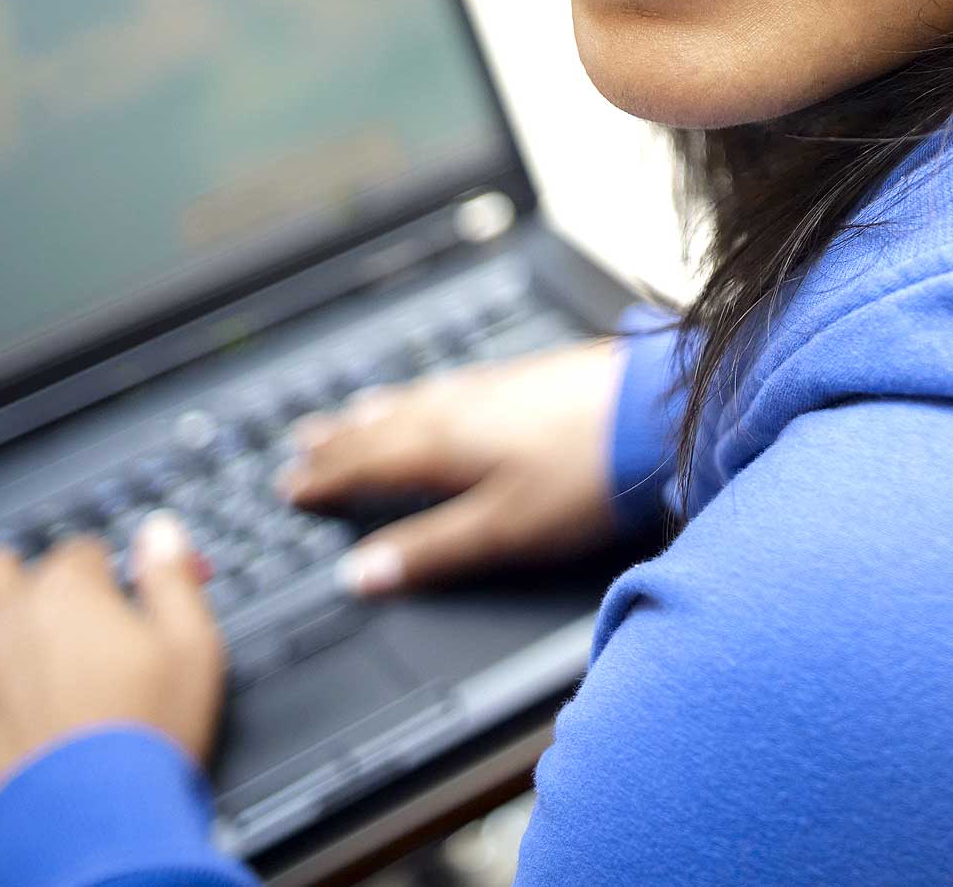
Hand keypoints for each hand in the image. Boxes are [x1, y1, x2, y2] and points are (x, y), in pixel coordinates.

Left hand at [0, 518, 221, 855]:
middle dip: (11, 581)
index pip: (76, 553)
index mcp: (65, 595)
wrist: (87, 834)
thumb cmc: (141, 745)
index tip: (104, 597)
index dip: (94, 575)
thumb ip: (171, 583)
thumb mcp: (192, 651)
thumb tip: (159, 535)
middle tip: (35, 614)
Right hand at [281, 340, 626, 596]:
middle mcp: (464, 406)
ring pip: (422, 400)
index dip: (327, 478)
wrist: (663, 410)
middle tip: (301, 443)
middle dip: (340, 439)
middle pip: (386, 425)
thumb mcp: (504, 529)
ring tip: (355, 413)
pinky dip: (429, 394)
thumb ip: (432, 551)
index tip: (290, 486)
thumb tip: (362, 575)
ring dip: (380, 411)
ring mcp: (502, 387)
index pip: (368, 463)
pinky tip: (445, 394)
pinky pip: (458, 385)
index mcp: (445, 443)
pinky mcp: (537, 377)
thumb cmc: (589, 474)